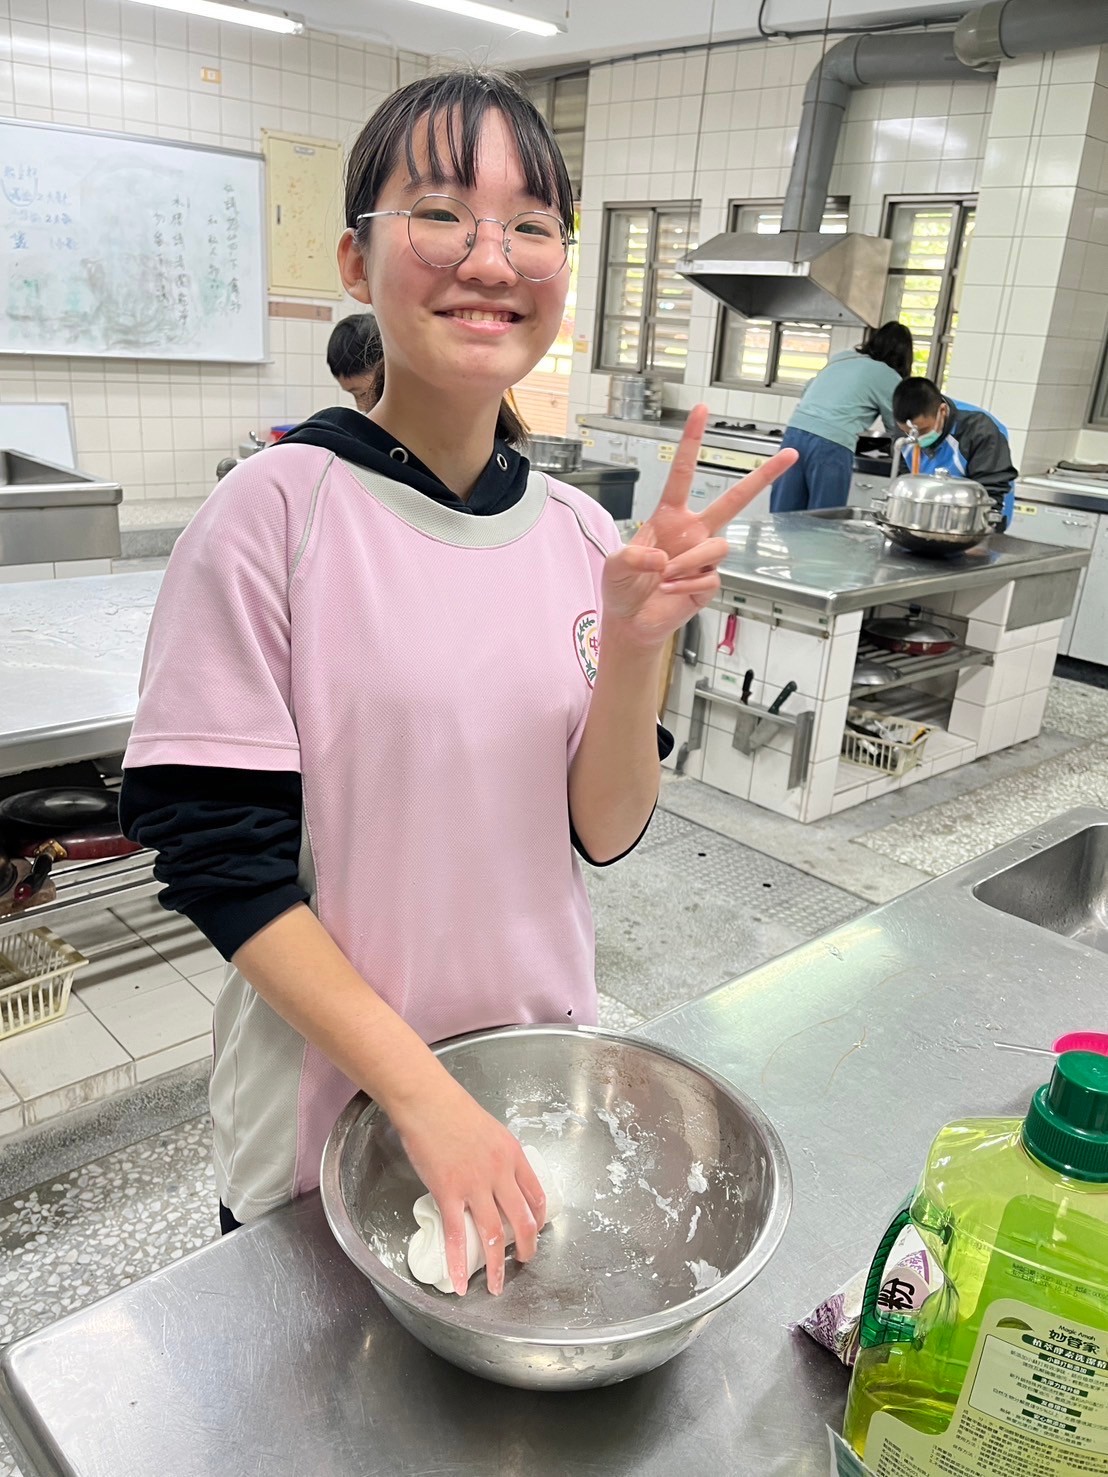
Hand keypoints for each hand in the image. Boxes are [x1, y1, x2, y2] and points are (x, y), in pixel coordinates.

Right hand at [392, 1072, 545, 1295]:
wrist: (427, 1101)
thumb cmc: (453, 1109)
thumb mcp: (490, 1129)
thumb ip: (497, 1155)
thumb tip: (495, 1176)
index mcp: (513, 1155)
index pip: (536, 1194)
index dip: (538, 1219)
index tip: (535, 1231)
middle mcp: (500, 1173)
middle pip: (522, 1220)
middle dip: (526, 1248)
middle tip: (523, 1262)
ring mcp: (474, 1185)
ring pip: (493, 1234)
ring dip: (497, 1266)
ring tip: (497, 1286)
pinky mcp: (448, 1193)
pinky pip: (457, 1235)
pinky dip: (459, 1263)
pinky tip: (460, 1282)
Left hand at [601, 404, 797, 647]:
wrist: (632, 621)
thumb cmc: (623, 588)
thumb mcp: (615, 565)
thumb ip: (633, 557)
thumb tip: (664, 558)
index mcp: (669, 517)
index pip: (682, 472)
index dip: (692, 442)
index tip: (702, 411)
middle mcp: (693, 532)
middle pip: (734, 499)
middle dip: (762, 477)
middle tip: (789, 455)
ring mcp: (704, 556)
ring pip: (718, 546)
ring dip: (689, 562)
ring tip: (665, 578)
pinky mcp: (710, 581)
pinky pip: (710, 577)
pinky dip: (687, 585)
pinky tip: (671, 593)